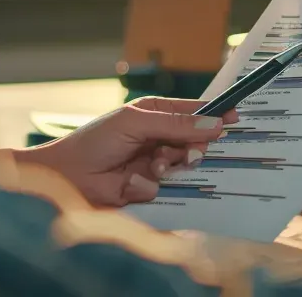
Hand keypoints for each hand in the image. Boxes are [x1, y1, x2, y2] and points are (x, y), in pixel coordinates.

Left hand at [18, 97, 237, 206]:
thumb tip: (215, 123)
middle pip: (194, 141)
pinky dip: (149, 185)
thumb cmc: (95, 141)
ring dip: (168, 166)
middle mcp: (157, 139)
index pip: (192, 112)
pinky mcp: (147, 190)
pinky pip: (165, 189)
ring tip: (153, 167)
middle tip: (187, 153)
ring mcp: (153, 165)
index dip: (214, 114)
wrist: (66, 178)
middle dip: (191, 147)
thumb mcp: (136, 123)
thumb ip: (175, 123)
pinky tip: (132, 184)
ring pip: (182, 166)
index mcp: (154, 115)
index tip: (235, 117)